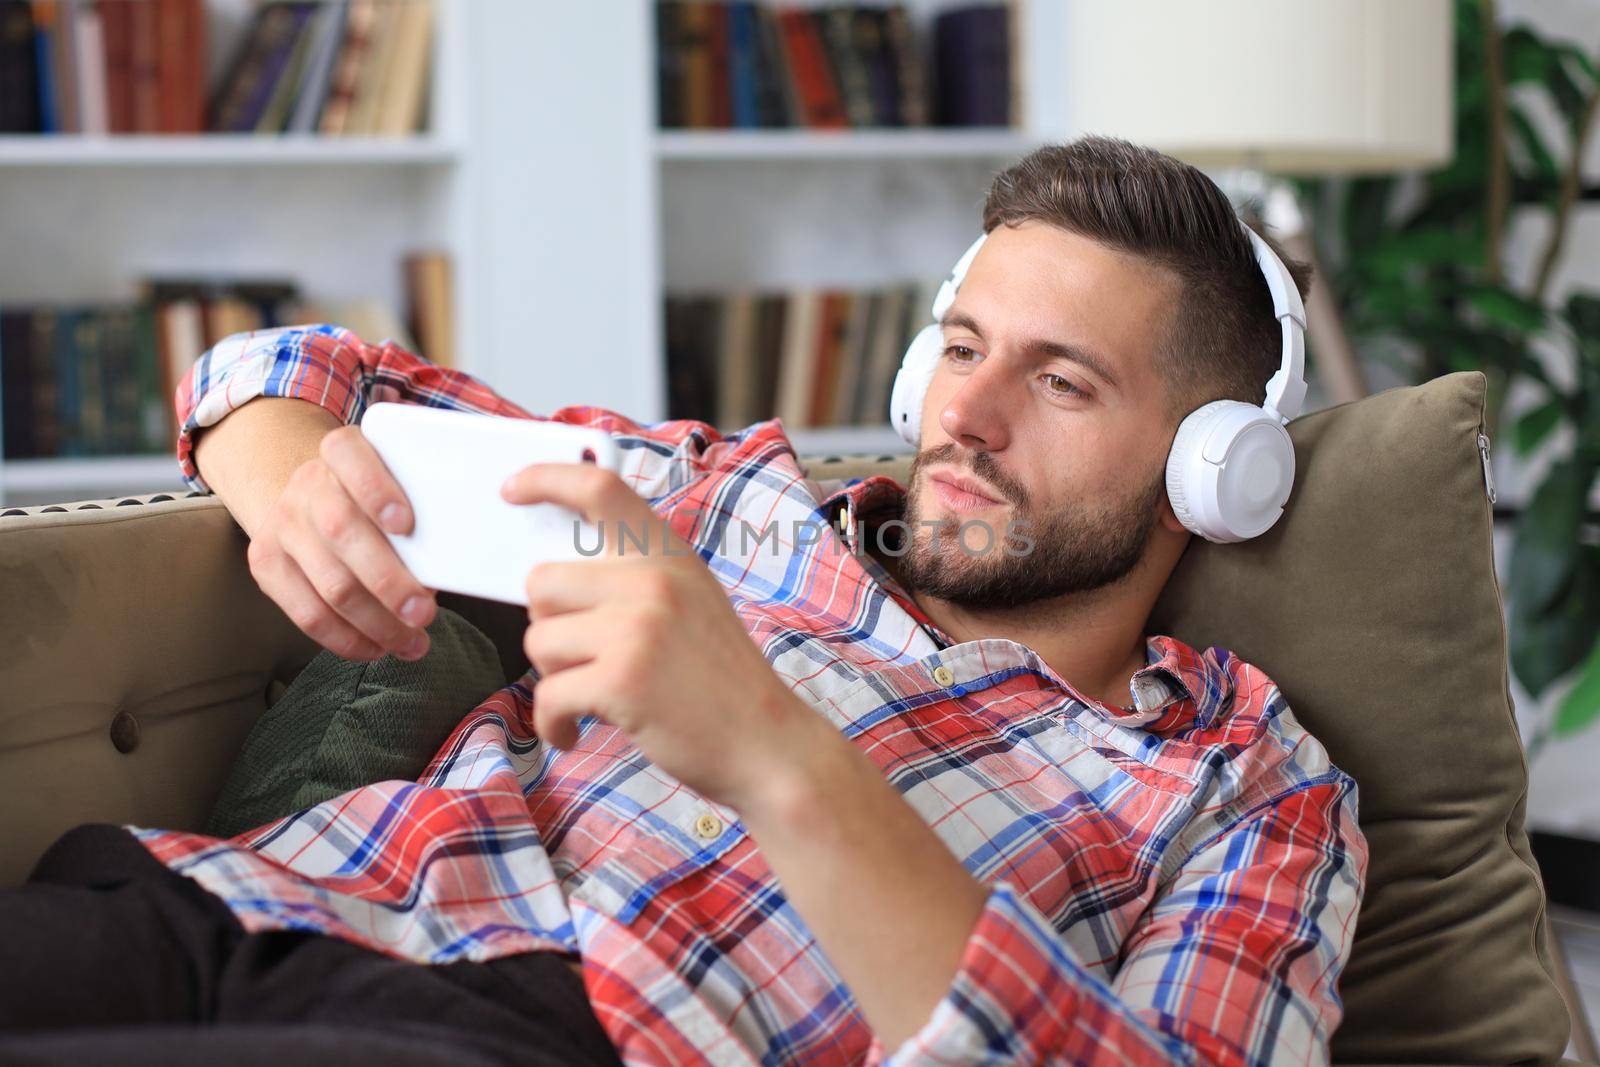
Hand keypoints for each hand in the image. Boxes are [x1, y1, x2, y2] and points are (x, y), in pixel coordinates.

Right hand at [246, 424, 437, 661]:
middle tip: (425, 614)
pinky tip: (377, 648)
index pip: (350, 455)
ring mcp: (281, 523)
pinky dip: (347, 639)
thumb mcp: (398, 488)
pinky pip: (306, 613)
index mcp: (343, 450)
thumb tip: (448, 566)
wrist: (311, 501)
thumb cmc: (377, 503)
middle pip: (343, 533)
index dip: (377, 490)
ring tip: (412, 643)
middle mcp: (307, 484)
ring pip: (330, 584)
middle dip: (389, 582)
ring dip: (377, 623)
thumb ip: (420, 513)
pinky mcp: (265, 563)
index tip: (407, 525)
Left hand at [503, 462, 818, 809]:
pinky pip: (547, 695)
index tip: (513, 488)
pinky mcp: (621, 681)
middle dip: (550, 627)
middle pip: (542, 582)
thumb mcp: (693, 603)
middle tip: (581, 657)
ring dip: (555, 677)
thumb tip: (550, 577)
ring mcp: (636, 630)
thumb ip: (637, 578)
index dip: (546, 479)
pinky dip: (554, 722)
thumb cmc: (720, 681)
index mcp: (670, 556)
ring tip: (591, 697)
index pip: (600, 490)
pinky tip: (575, 733)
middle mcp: (653, 582)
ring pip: (539, 641)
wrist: (767, 745)